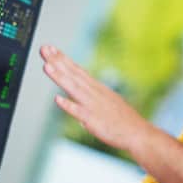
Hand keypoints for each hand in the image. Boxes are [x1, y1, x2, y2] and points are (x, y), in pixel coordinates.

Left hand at [40, 45, 155, 152]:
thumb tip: (78, 97)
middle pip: (73, 75)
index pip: (77, 70)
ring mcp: (93, 106)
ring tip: (47, 66)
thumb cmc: (123, 120)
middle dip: (57, 61)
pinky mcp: (94, 120)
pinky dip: (68, 105)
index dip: (63, 59)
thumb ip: (91, 97)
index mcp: (97, 88)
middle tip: (44, 49)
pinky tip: (57, 99)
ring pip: (74, 88)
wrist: (138, 133)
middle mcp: (94, 93)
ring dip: (60, 77)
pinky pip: (79, 112)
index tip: (51, 48)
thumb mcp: (108, 101)